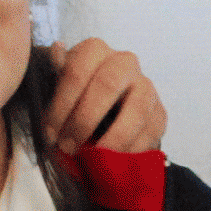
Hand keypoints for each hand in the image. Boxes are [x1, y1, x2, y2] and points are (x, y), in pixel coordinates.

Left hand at [41, 39, 163, 153]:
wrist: (105, 115)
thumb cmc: (77, 98)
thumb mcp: (59, 85)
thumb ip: (57, 73)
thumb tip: (57, 49)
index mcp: (95, 51)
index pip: (77, 70)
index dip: (61, 105)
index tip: (50, 134)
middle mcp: (124, 62)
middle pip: (107, 84)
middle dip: (84, 120)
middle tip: (68, 147)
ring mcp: (146, 86)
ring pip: (137, 108)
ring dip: (112, 138)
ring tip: (94, 159)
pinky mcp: (160, 112)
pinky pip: (151, 131)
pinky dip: (131, 150)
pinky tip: (114, 162)